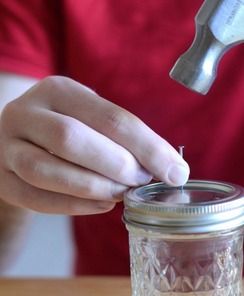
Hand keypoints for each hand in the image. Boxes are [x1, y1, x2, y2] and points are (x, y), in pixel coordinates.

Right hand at [0, 76, 188, 214]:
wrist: (22, 143)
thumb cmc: (70, 130)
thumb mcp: (95, 120)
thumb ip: (128, 139)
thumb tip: (174, 170)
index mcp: (58, 89)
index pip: (110, 117)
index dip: (147, 147)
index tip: (175, 172)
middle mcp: (26, 112)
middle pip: (72, 139)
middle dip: (117, 165)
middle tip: (142, 181)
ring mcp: (7, 146)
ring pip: (46, 170)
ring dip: (93, 186)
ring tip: (122, 194)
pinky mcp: (2, 178)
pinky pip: (35, 196)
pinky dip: (73, 205)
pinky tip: (102, 205)